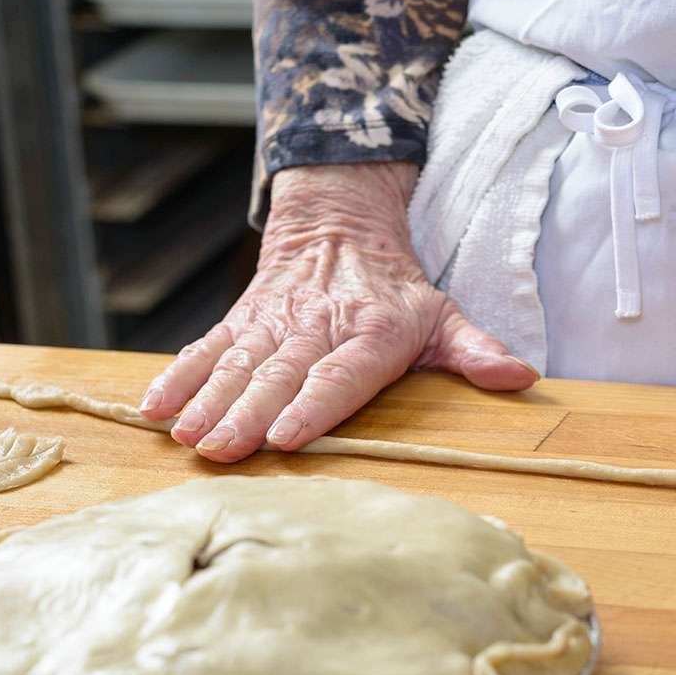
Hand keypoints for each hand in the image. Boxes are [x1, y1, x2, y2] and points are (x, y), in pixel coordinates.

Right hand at [139, 162, 538, 461]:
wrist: (339, 224)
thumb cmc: (397, 290)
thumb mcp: (444, 315)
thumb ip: (476, 351)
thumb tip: (521, 377)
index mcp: (369, 333)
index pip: (340, 375)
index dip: (315, 406)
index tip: (289, 437)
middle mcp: (315, 327)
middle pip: (279, 375)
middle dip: (248, 414)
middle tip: (223, 450)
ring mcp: (271, 324)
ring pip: (236, 365)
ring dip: (208, 402)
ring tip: (188, 438)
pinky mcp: (239, 321)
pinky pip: (204, 349)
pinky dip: (178, 377)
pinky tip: (154, 409)